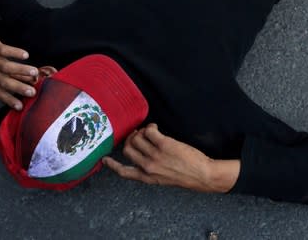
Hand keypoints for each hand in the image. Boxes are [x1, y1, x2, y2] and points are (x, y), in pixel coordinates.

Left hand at [0, 22, 38, 109]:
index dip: (9, 100)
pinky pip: (2, 50)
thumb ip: (10, 76)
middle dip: (19, 87)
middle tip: (32, 92)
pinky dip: (14, 53)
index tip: (21, 107)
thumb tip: (30, 83)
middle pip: (4, 81)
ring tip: (34, 72)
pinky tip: (25, 55)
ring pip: (5, 66)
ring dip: (21, 70)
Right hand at [103, 123, 239, 192]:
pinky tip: (156, 128)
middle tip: (139, 135)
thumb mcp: (164, 179)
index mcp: (147, 178)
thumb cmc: (187, 177)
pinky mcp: (164, 145)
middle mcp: (148, 167)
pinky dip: (150, 127)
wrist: (203, 175)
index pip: (124, 172)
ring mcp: (155, 156)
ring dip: (141, 131)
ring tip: (150, 131)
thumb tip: (143, 155)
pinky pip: (149, 131)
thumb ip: (151, 171)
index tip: (104, 159)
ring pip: (137, 138)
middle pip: (128, 149)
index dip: (112, 165)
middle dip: (131, 139)